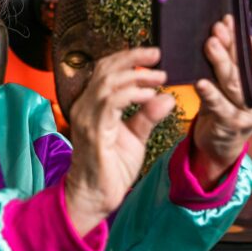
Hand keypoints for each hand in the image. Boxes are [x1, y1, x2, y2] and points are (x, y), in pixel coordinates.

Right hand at [65, 47, 174, 234]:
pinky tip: (150, 95)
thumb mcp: (136, 137)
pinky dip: (132, 95)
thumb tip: (167, 97)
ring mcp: (86, 117)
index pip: (106, 70)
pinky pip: (111, 103)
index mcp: (92, 104)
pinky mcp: (93, 130)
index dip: (129, 58)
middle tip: (158, 55)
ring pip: (108, 82)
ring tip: (159, 76)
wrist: (97, 195)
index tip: (155, 55)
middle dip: (133, 58)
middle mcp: (85, 106)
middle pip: (105, 69)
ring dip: (136, 75)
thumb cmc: (112, 167)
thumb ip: (148, 116)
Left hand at [191, 15, 251, 186]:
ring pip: (234, 84)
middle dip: (230, 46)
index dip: (239, 37)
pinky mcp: (235, 126)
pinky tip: (201, 83)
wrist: (220, 144)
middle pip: (244, 67)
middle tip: (217, 28)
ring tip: (210, 45)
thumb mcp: (230, 82)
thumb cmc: (224, 105)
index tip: (226, 20)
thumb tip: (224, 26)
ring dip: (221, 63)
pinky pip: (220, 106)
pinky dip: (211, 94)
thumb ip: (232, 61)